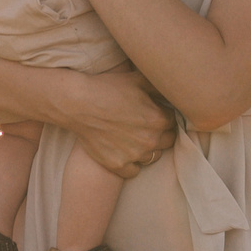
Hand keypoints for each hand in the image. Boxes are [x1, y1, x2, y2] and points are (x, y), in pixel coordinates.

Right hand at [52, 71, 175, 178]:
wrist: (78, 104)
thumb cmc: (107, 88)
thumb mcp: (138, 79)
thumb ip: (160, 86)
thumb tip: (172, 88)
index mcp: (159, 119)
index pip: (172, 122)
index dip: (163, 116)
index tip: (152, 113)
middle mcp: (150, 140)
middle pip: (167, 141)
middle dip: (159, 133)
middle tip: (144, 126)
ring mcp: (134, 155)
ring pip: (152, 157)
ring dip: (147, 149)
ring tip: (134, 138)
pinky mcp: (118, 165)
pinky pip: (134, 171)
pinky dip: (132, 164)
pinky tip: (124, 152)